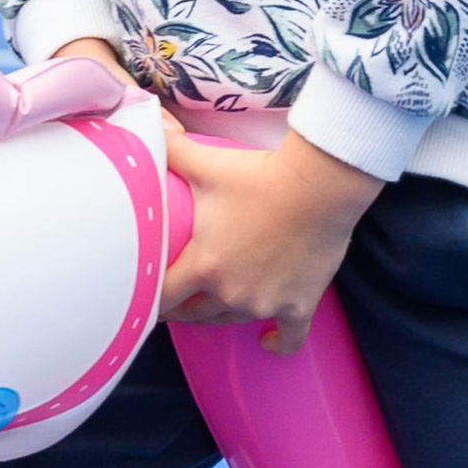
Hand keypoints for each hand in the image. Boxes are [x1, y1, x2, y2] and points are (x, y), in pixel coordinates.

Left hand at [160, 119, 380, 352]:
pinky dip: (277, 342)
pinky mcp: (298, 305)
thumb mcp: (208, 164)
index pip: (163, 297)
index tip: (147, 298)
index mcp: (203, 265)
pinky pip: (288, 337)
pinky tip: (267, 342)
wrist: (320, 187)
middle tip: (180, 300)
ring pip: (234, 321)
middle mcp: (230, 292)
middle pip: (195, 315)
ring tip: (214, 307)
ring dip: (222, 315)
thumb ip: (174, 150)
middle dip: (184, 308)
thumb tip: (151, 125)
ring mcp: (266, 303)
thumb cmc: (260, 176)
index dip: (151, 300)